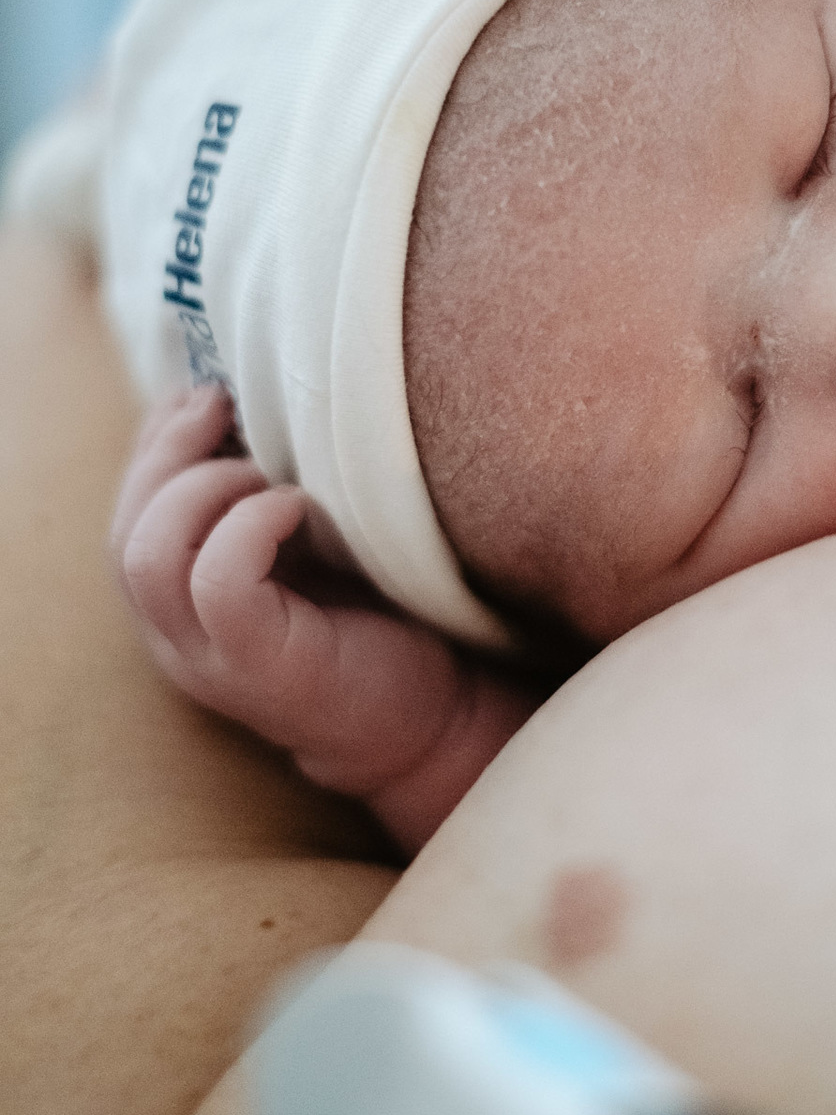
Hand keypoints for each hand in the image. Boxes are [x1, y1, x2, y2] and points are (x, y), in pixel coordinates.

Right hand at [110, 386, 541, 849]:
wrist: (432, 719)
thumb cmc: (375, 617)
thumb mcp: (303, 543)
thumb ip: (261, 492)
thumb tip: (238, 397)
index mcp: (179, 606)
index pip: (128, 515)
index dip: (154, 444)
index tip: (209, 395)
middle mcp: (177, 639)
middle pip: (125, 531)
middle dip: (166, 452)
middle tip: (225, 406)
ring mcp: (210, 659)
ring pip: (148, 556)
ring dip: (202, 489)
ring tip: (267, 474)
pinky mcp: (259, 667)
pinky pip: (217, 583)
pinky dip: (251, 526)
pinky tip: (301, 509)